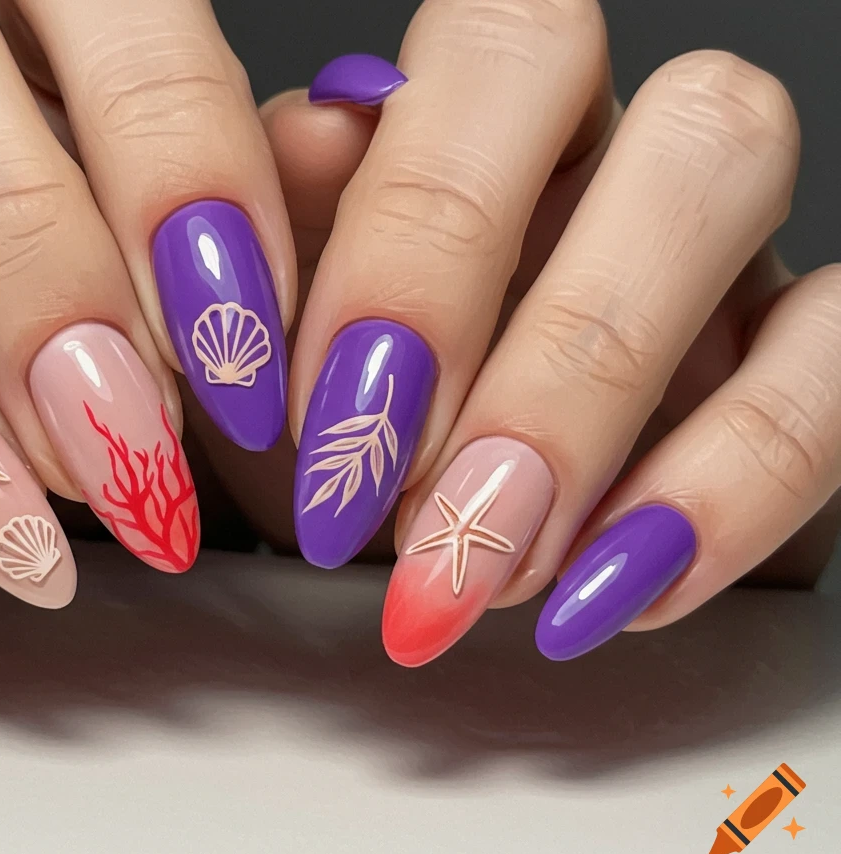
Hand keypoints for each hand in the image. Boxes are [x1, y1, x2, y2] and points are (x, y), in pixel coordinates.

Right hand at [0, 1, 297, 604]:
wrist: (17, 409)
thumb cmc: (147, 328)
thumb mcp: (236, 275)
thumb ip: (283, 207)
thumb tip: (341, 138)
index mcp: (40, 7)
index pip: (103, 3)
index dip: (177, 175)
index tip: (241, 358)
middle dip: (16, 271)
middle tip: (120, 455)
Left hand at [249, 0, 838, 662]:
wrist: (437, 540)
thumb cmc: (345, 431)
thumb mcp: (274, 360)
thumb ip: (275, 244)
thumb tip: (320, 140)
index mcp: (434, 110)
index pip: (443, 62)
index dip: (392, 238)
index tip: (309, 423)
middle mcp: (572, 131)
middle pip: (560, 59)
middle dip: (445, 279)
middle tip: (383, 481)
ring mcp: (696, 222)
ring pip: (722, 161)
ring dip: (585, 389)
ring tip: (489, 556)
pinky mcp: (797, 342)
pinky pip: (828, 356)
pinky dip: (723, 487)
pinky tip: (602, 587)